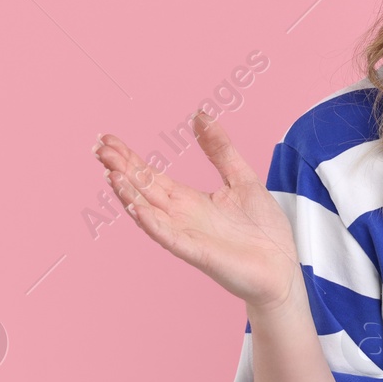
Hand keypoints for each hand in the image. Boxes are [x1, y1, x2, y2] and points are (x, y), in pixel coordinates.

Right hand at [91, 111, 301, 309]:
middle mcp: (181, 217)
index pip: (151, 176)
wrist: (283, 266)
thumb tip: (200, 115)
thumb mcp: (242, 177)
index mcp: (189, 200)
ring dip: (129, 194)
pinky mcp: (199, 253)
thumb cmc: (262, 228)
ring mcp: (187, 236)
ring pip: (150, 212)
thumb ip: (220, 149)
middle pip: (143, 190)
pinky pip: (170, 237)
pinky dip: (152, 223)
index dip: (130, 158)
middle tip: (99, 148)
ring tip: (110, 174)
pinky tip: (136, 208)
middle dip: (121, 169)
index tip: (108, 140)